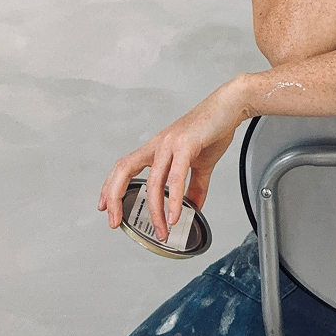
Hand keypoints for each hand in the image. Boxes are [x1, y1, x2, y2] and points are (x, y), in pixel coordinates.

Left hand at [98, 77, 251, 241]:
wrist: (230, 106)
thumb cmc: (212, 128)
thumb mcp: (201, 162)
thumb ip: (194, 186)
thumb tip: (192, 207)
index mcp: (157, 147)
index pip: (125, 166)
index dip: (111, 186)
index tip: (105, 206)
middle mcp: (158, 144)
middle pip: (124, 169)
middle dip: (115, 196)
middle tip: (114, 221)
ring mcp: (170, 143)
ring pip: (153, 180)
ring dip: (154, 209)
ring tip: (160, 229)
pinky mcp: (186, 145)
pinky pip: (176, 176)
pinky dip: (173, 199)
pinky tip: (174, 214)